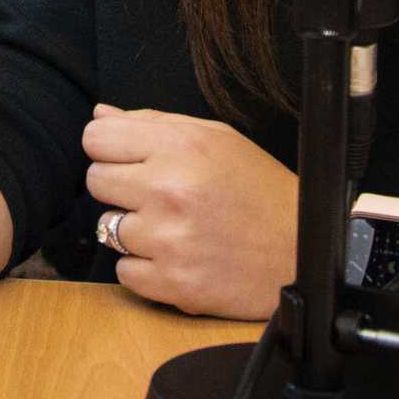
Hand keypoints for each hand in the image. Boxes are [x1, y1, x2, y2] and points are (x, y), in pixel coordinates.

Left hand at [83, 104, 298, 318]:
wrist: (303, 252)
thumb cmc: (259, 190)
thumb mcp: (216, 139)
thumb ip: (154, 123)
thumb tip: (100, 115)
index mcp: (180, 147)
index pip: (96, 137)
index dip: (110, 148)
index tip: (130, 159)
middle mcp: (169, 190)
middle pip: (95, 180)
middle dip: (121, 186)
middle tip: (156, 195)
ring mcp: (169, 240)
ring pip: (106, 228)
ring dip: (134, 229)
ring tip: (173, 227)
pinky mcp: (173, 283)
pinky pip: (123, 272)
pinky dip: (144, 268)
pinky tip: (176, 256)